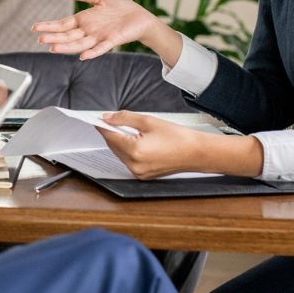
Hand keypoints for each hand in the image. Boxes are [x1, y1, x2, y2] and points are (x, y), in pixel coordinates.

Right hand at [31, 0, 178, 61]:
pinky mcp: (112, 40)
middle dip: (54, 37)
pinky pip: (100, 48)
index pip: (63, 24)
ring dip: (67, 47)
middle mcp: (89, 30)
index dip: (49, 26)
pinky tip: (82, 56)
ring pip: (79, 44)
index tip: (34, 28)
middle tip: (40, 39)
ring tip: (53, 48)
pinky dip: (92, 53)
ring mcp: (99, 37)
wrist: (140, 17)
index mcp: (84, 20)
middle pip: (67, 35)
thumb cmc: (121, 8)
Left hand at [96, 111, 264, 178]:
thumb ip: (125, 118)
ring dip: (119, 142)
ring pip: (120, 153)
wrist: (196, 153)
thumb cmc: (177, 136)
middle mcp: (134, 164)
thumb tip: (108, 117)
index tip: (96, 118)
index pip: (110, 136)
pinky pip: (128, 161)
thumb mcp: (149, 121)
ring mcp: (139, 172)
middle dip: (111, 132)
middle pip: (113, 145)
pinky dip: (128, 150)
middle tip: (111, 120)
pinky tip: (135, 141)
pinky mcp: (143, 175)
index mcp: (135, 150)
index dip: (102, 125)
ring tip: (128, 129)